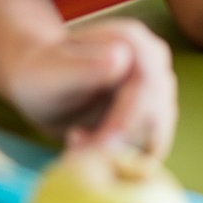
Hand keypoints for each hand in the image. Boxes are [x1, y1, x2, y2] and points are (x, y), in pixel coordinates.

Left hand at [4, 18, 178, 157]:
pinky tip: (86, 149)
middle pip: (154, 114)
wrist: (45, 83)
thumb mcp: (52, 70)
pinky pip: (148, 148)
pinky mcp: (155, 117)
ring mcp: (159, 90)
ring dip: (118, 156)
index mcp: (134, 42)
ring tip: (74, 151)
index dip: (127, 120)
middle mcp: (155, 63)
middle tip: (78, 160)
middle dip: (119, 145)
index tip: (101, 148)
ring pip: (154, 135)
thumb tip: (121, 59)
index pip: (146, 86)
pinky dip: (121, 160)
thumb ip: (84, 66)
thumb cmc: (43, 73)